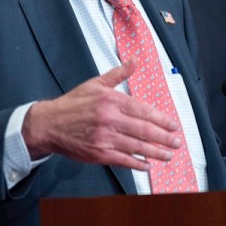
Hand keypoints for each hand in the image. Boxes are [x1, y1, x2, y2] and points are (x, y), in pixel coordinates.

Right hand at [22, 59, 180, 170]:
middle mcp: (109, 119)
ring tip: (168, 154)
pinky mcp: (98, 153)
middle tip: (176, 142)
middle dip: (164, 137)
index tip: (173, 125)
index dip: (161, 119)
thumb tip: (134, 60)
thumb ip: (118, 73)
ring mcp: (104, 138)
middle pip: (144, 130)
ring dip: (155, 152)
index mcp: (111, 100)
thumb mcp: (95, 83)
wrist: (49, 124)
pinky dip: (137, 164)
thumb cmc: (73, 104)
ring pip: (136, 146)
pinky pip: (123, 160)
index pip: (143, 110)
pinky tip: (148, 165)